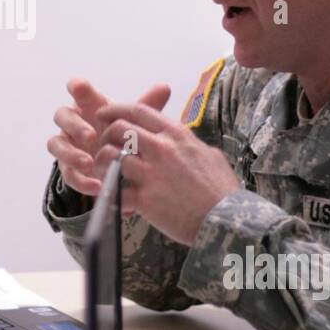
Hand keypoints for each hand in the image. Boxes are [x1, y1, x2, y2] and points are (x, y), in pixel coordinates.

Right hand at [47, 78, 170, 195]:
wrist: (116, 164)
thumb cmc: (122, 135)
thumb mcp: (134, 122)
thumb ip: (146, 106)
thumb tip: (165, 87)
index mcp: (87, 106)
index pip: (77, 90)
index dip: (76, 87)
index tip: (78, 87)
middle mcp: (72, 123)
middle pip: (62, 116)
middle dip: (75, 125)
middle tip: (91, 136)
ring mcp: (67, 145)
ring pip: (56, 144)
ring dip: (71, 154)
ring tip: (89, 163)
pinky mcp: (68, 168)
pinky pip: (67, 173)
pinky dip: (81, 180)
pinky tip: (97, 185)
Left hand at [94, 99, 240, 244]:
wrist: (227, 220)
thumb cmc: (221, 189)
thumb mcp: (209, 154)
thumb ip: (189, 143)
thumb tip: (183, 138)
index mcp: (176, 134)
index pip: (138, 110)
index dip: (115, 110)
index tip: (105, 115)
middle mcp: (162, 149)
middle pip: (118, 128)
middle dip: (105, 134)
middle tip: (104, 145)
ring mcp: (151, 173)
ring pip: (110, 156)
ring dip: (102, 162)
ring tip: (103, 171)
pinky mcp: (145, 199)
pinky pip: (114, 189)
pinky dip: (108, 192)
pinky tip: (111, 196)